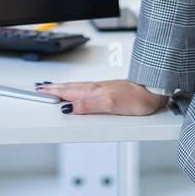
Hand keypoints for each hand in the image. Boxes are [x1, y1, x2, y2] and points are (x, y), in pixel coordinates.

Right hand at [34, 80, 170, 115]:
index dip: (52, 93)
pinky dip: (76, 89)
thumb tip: (68, 108)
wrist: (155, 91)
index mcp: (92, 91)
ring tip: (52, 88)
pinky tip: (77, 92)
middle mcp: (95, 88)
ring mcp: (102, 89)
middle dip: (53, 88)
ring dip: (62, 87)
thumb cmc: (138, 97)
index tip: (38, 92)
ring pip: (77, 88)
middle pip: (69, 88)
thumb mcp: (110, 105)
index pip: (67, 92)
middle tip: (39, 88)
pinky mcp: (109, 92)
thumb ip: (88, 106)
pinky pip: (86, 89)